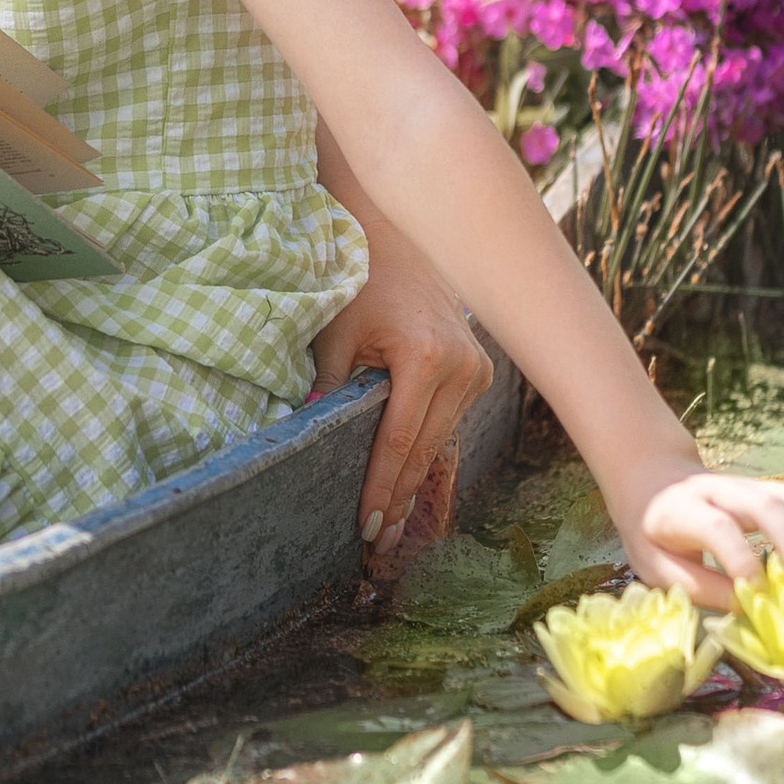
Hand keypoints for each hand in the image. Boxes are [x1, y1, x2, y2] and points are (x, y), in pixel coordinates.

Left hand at [314, 264, 495, 544]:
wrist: (398, 240)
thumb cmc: (360, 282)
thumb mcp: (336, 334)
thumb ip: (327, 388)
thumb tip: (304, 437)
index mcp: (427, 358)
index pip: (399, 440)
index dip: (381, 486)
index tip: (365, 525)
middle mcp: (462, 367)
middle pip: (424, 449)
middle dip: (398, 498)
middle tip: (378, 543)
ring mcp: (476, 369)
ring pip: (439, 441)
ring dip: (414, 483)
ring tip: (392, 528)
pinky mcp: (478, 370)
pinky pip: (449, 422)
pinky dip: (427, 453)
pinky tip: (411, 488)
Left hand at [629, 467, 783, 607]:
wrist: (656, 485)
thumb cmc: (655, 535)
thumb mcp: (657, 566)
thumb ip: (697, 586)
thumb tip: (746, 609)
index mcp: (682, 509)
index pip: (717, 526)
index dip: (740, 557)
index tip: (758, 590)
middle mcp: (721, 490)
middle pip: (766, 506)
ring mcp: (751, 485)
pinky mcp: (773, 489)